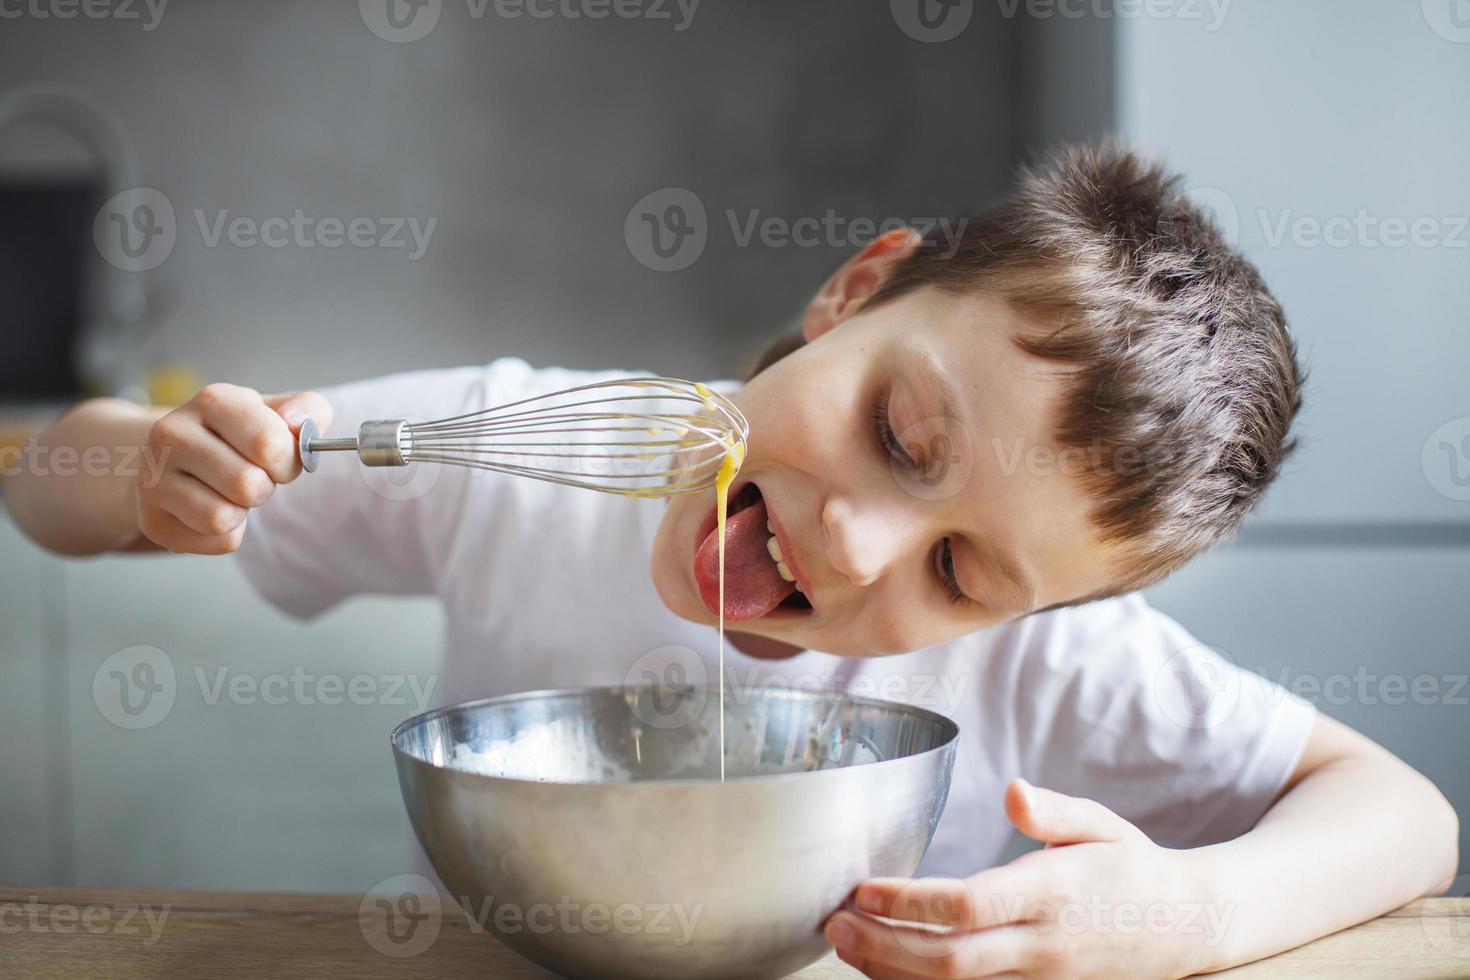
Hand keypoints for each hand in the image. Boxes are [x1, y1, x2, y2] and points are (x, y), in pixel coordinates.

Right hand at [135, 383, 331, 554]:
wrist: (180, 459)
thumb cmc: (239, 437)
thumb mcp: (278, 413)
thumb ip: (307, 409)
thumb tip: (297, 423)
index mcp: (213, 400)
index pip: (270, 444)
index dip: (288, 461)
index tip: (276, 458)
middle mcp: (172, 433)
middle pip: (248, 485)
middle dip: (264, 488)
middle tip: (252, 477)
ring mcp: (153, 477)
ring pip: (222, 518)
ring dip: (241, 513)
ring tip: (228, 492)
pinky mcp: (152, 519)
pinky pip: (214, 542)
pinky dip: (227, 535)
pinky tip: (211, 510)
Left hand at [824, 779, 1219, 978]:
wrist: (1186, 929)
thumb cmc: (1131, 867)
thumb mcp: (1101, 826)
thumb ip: (1055, 811)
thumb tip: (1014, 791)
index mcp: (1054, 894)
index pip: (971, 906)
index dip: (910, 904)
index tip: (864, 888)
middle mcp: (1043, 945)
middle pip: (952, 959)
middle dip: (884, 945)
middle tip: (834, 921)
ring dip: (892, 971)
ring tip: (844, 943)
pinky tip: (883, 968)